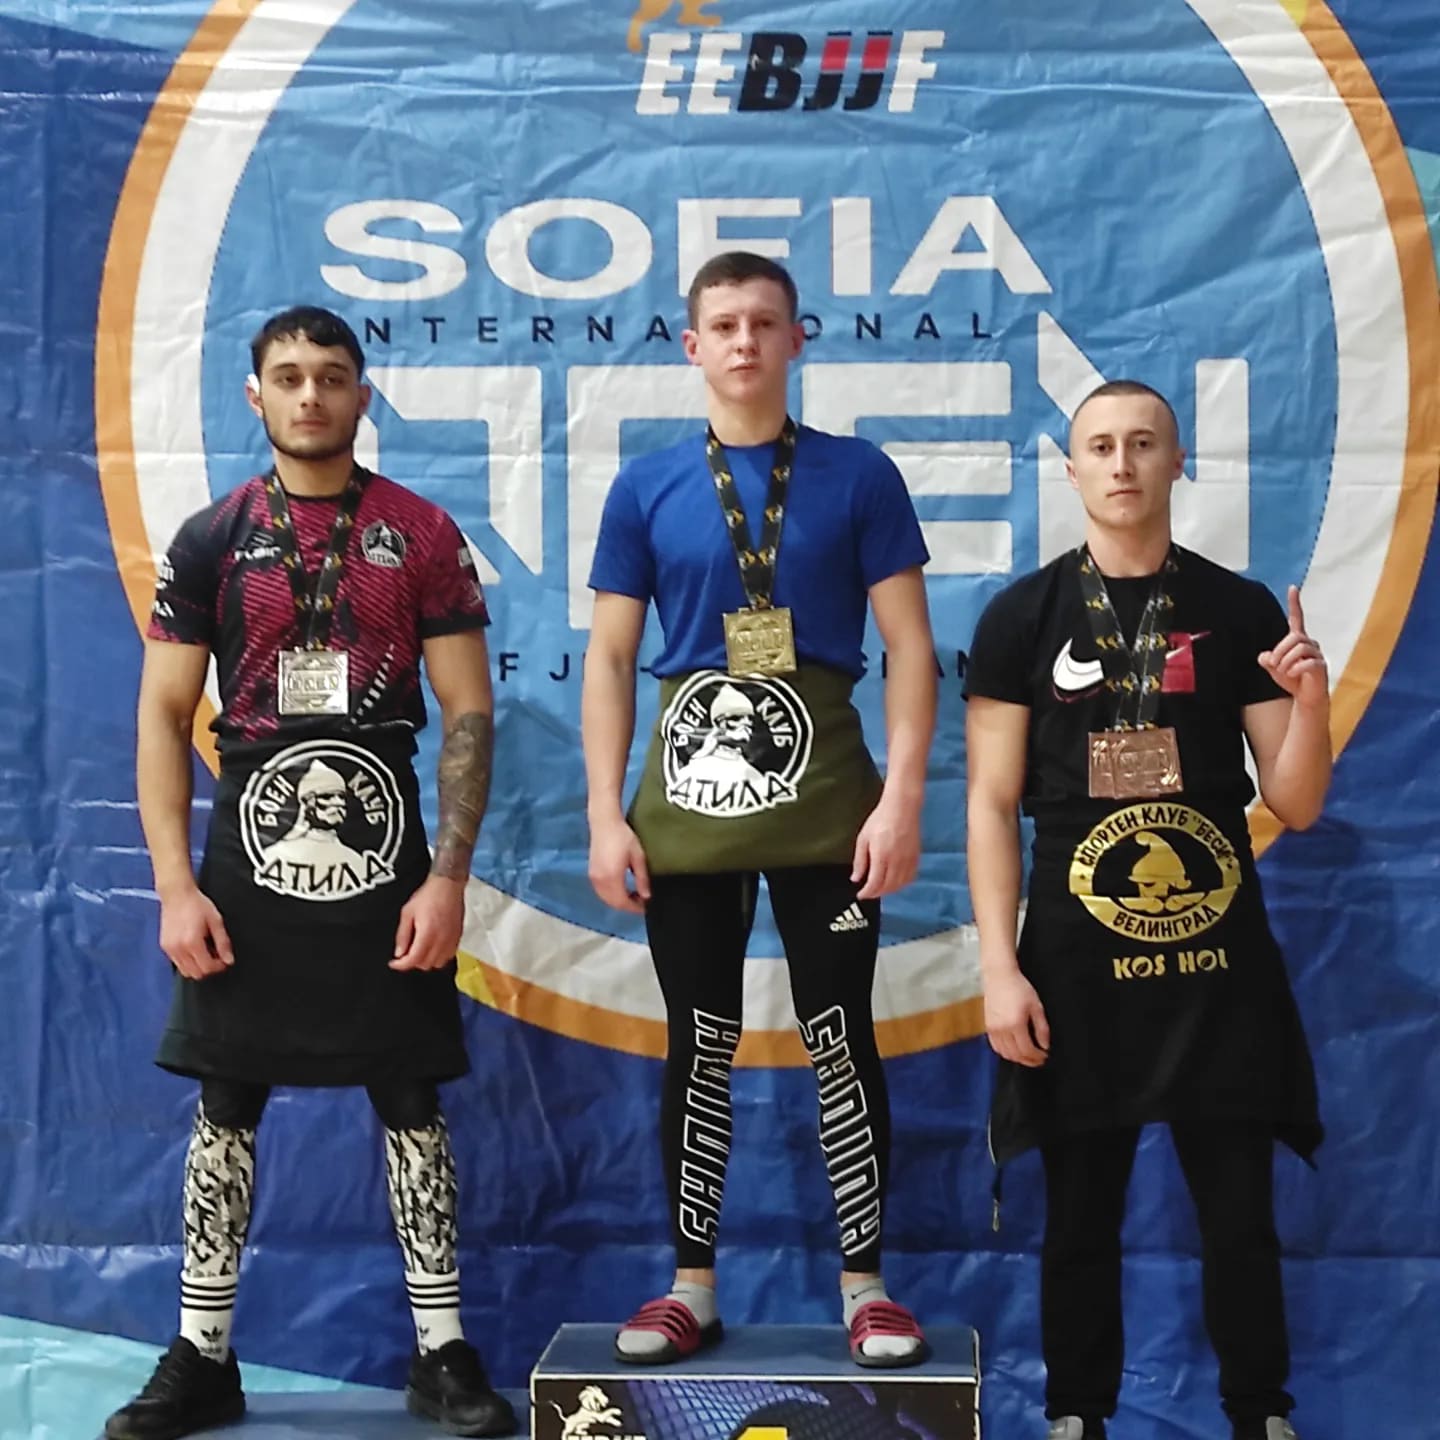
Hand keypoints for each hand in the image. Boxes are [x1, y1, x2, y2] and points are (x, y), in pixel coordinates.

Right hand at [159, 884, 233, 979]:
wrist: (177, 894)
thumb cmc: (196, 904)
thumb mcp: (216, 921)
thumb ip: (223, 942)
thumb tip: (229, 959)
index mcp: (192, 942)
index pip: (207, 968)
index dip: (219, 966)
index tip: (224, 960)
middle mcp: (178, 948)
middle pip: (196, 974)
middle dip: (209, 968)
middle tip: (217, 957)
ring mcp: (169, 949)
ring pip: (185, 971)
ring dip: (197, 966)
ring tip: (205, 952)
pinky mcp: (165, 947)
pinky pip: (177, 963)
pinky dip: (188, 962)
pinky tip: (194, 949)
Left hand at [390, 873, 464, 971]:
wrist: (448, 885)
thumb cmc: (429, 895)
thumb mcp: (407, 912)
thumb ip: (402, 935)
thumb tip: (399, 952)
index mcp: (428, 933)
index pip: (413, 959)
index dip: (401, 965)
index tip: (394, 963)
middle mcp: (441, 939)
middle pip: (425, 964)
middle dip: (413, 962)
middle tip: (406, 952)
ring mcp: (451, 940)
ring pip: (438, 963)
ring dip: (426, 960)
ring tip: (419, 950)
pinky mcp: (458, 938)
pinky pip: (448, 956)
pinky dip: (439, 956)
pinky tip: (432, 947)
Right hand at [588, 814, 650, 913]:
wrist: (604, 823)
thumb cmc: (623, 836)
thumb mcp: (638, 857)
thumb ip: (642, 878)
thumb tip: (646, 896)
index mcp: (612, 877)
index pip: (623, 902)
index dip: (634, 908)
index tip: (646, 907)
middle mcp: (600, 881)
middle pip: (613, 903)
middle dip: (628, 906)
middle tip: (642, 902)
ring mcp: (593, 877)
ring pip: (606, 899)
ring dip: (619, 901)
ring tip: (634, 895)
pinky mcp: (591, 873)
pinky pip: (601, 892)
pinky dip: (611, 895)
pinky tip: (622, 889)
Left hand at [851, 794, 919, 899]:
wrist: (902, 807)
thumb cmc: (880, 819)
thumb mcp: (863, 838)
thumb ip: (860, 861)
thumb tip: (856, 878)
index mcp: (881, 856)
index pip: (875, 883)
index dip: (867, 893)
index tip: (861, 895)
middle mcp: (897, 861)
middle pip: (888, 887)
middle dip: (877, 893)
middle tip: (869, 893)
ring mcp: (908, 859)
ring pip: (900, 884)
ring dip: (890, 890)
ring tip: (880, 889)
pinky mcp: (916, 857)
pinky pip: (911, 877)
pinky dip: (902, 884)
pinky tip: (895, 882)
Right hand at [984, 965, 1050, 1066]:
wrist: (999, 976)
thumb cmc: (1019, 988)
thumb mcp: (1036, 1006)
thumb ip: (1042, 1028)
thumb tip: (1044, 1046)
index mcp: (1016, 1024)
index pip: (1027, 1050)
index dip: (1037, 1057)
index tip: (1044, 1056)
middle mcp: (1002, 1029)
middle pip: (1016, 1055)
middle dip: (1029, 1060)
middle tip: (1038, 1059)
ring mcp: (993, 1029)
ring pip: (1005, 1053)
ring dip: (1017, 1058)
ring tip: (1027, 1055)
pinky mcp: (988, 1026)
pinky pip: (995, 1047)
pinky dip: (1005, 1052)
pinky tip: (1013, 1049)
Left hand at [1259, 585, 1327, 710]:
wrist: (1306, 697)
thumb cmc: (1291, 679)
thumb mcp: (1273, 668)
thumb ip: (1267, 659)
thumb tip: (1265, 657)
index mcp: (1298, 640)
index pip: (1297, 618)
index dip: (1294, 603)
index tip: (1292, 587)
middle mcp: (1309, 644)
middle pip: (1294, 637)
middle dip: (1280, 651)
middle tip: (1274, 665)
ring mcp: (1317, 654)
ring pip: (1299, 649)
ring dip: (1286, 662)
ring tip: (1284, 672)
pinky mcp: (1322, 666)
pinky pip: (1308, 663)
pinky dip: (1295, 669)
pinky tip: (1293, 675)